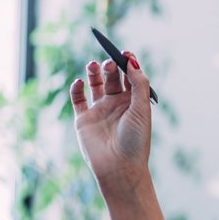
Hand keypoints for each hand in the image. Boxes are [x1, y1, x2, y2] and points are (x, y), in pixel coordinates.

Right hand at [70, 53, 152, 190]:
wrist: (119, 167)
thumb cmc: (136, 140)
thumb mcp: (141, 109)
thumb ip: (138, 84)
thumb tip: (132, 60)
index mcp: (134, 101)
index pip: (130, 76)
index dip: (128, 63)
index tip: (125, 52)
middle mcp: (117, 104)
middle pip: (112, 77)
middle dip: (111, 66)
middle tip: (109, 62)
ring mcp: (100, 110)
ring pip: (95, 84)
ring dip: (93, 72)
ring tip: (93, 65)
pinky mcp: (84, 119)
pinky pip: (78, 99)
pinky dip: (76, 88)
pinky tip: (79, 82)